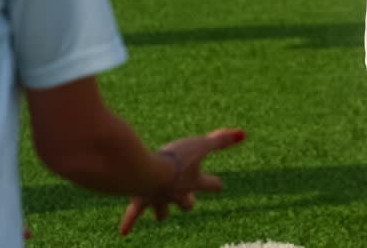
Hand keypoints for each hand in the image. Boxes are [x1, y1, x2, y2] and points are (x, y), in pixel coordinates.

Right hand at [118, 127, 245, 235]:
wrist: (150, 173)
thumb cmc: (178, 159)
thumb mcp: (201, 145)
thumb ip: (221, 140)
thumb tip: (243, 134)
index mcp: (193, 181)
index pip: (210, 184)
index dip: (214, 184)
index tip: (218, 185)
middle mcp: (177, 194)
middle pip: (185, 202)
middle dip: (186, 202)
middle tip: (188, 203)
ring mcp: (158, 199)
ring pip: (162, 211)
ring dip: (162, 211)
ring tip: (161, 215)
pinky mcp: (140, 200)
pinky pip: (133, 214)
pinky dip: (128, 222)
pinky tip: (123, 232)